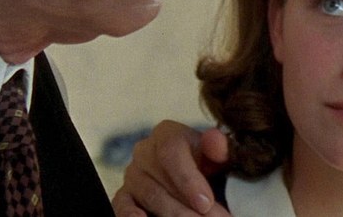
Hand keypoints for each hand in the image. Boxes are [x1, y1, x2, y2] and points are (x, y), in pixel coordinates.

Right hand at [111, 120, 230, 216]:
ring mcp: (132, 175)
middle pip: (161, 179)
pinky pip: (122, 206)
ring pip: (149, 197)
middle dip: (188, 206)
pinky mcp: (124, 196)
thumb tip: (215, 141)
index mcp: (167, 134)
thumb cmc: (210, 165)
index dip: (188, 179)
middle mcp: (144, 151)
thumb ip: (220, 148)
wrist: (199, 179)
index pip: (171, 151)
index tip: (206, 203)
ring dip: (174, 215)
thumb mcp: (220, 156)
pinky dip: (130, 214)